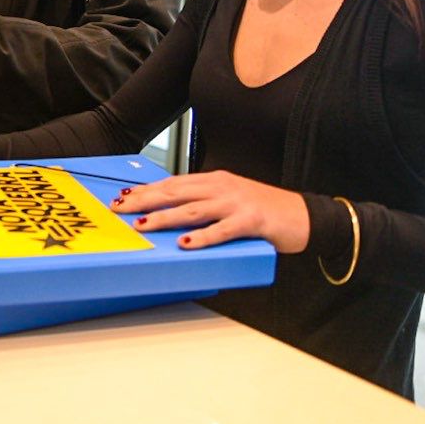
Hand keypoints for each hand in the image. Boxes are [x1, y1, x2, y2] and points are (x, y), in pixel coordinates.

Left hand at [111, 170, 310, 252]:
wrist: (303, 215)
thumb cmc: (263, 210)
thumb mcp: (229, 200)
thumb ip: (204, 203)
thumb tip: (171, 212)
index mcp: (214, 180)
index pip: (173, 183)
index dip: (146, 190)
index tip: (123, 197)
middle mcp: (221, 188)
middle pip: (176, 193)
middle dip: (145, 200)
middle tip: (121, 209)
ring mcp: (236, 203)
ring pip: (193, 210)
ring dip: (165, 218)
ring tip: (143, 225)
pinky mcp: (251, 221)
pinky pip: (222, 230)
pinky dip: (202, 237)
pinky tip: (186, 243)